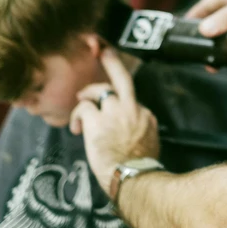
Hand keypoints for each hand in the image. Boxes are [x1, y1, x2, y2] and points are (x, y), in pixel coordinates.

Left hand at [70, 48, 159, 193]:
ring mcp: (115, 112)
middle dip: (112, 61)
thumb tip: (135, 127)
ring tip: (81, 105)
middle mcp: (132, 108)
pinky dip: (77, 115)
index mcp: (146, 115)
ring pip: (100, 90)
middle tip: (104, 50)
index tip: (115, 100)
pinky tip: (77, 128)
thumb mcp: (149, 142)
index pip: (131, 99)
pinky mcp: (98, 121)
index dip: (121, 99)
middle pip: (123, 78)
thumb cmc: (140, 167)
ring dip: (87, 96)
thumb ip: (141, 128)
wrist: (134, 177)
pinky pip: (84, 108)